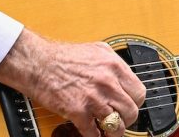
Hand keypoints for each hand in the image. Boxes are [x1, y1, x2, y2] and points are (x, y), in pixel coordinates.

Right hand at [0, 28, 145, 136]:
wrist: (39, 62)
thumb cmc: (63, 56)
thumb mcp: (96, 50)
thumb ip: (113, 65)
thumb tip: (124, 80)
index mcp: (113, 65)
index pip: (139, 92)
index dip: (134, 102)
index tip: (129, 105)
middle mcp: (107, 81)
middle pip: (132, 111)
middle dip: (125, 118)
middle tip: (118, 118)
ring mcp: (94, 97)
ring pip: (117, 126)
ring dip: (112, 131)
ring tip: (106, 129)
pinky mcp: (78, 111)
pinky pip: (95, 134)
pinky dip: (94, 136)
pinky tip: (91, 131)